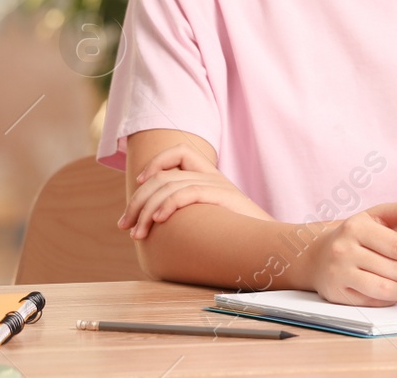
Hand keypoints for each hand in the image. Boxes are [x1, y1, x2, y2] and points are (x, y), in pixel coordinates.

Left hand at [117, 144, 271, 238]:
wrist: (271, 244)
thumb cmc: (239, 237)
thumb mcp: (212, 217)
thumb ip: (191, 211)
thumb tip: (155, 222)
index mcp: (211, 176)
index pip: (179, 151)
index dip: (155, 163)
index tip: (139, 186)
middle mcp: (213, 176)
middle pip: (163, 174)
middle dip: (138, 199)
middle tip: (125, 225)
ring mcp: (219, 185)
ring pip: (169, 185)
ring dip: (146, 210)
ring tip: (138, 234)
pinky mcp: (223, 197)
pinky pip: (187, 192)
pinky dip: (167, 205)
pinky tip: (159, 221)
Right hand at [300, 202, 396, 305]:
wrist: (318, 255)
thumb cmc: (356, 234)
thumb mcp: (379, 216)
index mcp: (357, 228)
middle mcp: (344, 251)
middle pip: (395, 270)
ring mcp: (340, 275)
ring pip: (386, 290)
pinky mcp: (339, 295)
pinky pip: (375, 302)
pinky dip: (391, 297)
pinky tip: (394, 288)